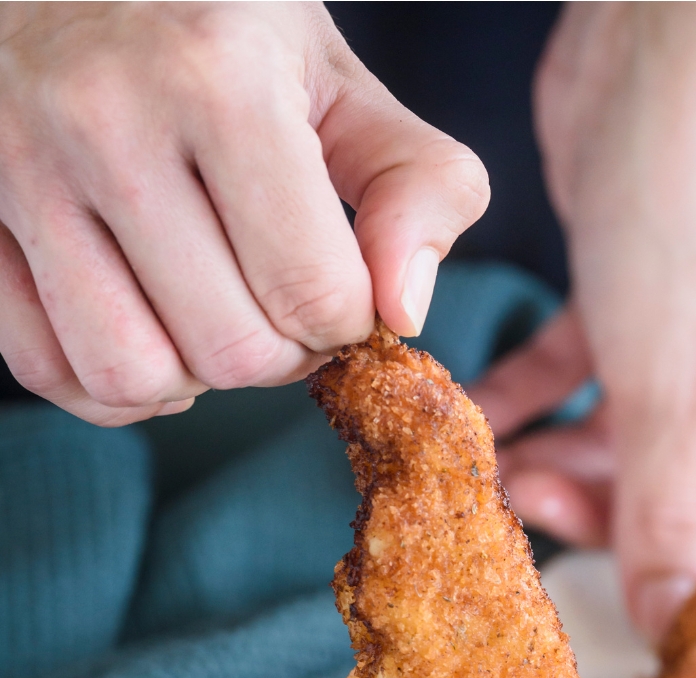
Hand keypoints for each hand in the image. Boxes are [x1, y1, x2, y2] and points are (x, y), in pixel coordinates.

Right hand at [0, 2, 487, 425]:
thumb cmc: (214, 28)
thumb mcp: (336, 78)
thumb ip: (418, 184)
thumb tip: (404, 311)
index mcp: (217, 79)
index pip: (314, 295)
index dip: (345, 321)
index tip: (333, 286)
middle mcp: (105, 122)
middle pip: (230, 351)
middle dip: (277, 352)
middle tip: (273, 298)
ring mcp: (22, 171)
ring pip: (132, 375)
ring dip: (190, 376)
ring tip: (208, 315)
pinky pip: (50, 371)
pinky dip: (112, 385)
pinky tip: (146, 328)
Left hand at [472, 2, 695, 642]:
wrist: (654, 57)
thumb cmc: (690, 209)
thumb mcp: (671, 388)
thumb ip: (662, 514)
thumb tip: (664, 622)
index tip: (651, 621)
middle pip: (694, 514)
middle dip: (612, 522)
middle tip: (530, 511)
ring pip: (630, 456)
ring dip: (560, 467)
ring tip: (489, 466)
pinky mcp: (637, 319)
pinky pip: (585, 392)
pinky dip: (535, 404)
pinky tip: (480, 413)